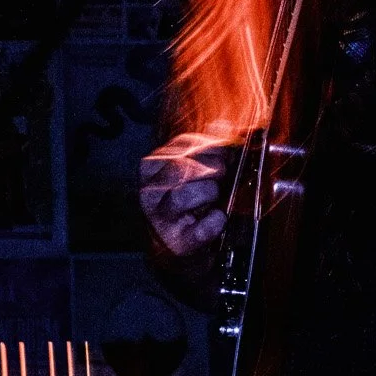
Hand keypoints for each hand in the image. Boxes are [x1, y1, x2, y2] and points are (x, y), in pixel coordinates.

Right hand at [140, 136, 228, 260]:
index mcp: (152, 168)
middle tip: (223, 175)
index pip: (182, 145)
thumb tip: (223, 124)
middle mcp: (149, 192)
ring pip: (183, 196)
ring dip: (209, 193)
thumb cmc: (186, 207)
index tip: (226, 153)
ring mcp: (160, 219)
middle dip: (212, 168)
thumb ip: (206, 149)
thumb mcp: (192, 173)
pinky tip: (217, 219)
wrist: (177, 251)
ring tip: (214, 198)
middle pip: (180, 168)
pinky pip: (201, 230)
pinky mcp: (177, 244)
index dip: (211, 146)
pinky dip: (215, 223)